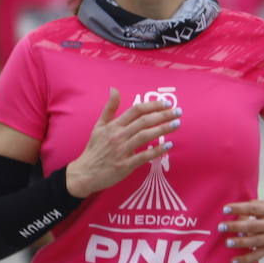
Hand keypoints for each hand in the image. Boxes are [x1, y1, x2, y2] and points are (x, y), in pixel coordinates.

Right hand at [66, 88, 181, 197]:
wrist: (85, 173)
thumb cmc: (94, 149)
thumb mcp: (99, 126)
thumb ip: (109, 108)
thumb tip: (113, 89)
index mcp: (113, 125)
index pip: (136, 110)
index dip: (152, 105)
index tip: (167, 103)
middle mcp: (118, 135)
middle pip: (144, 121)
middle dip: (163, 115)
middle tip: (178, 111)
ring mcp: (122, 150)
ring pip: (145, 136)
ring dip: (162, 129)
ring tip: (177, 124)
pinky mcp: (125, 165)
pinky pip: (144, 156)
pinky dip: (157, 150)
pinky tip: (169, 145)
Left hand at [218, 199, 263, 262]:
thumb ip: (252, 208)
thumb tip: (234, 216)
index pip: (252, 208)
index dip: (238, 208)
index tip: (225, 209)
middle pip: (252, 226)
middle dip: (235, 226)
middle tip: (221, 226)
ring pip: (254, 241)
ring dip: (239, 242)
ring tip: (227, 242)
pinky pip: (256, 256)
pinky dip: (245, 260)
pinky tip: (233, 261)